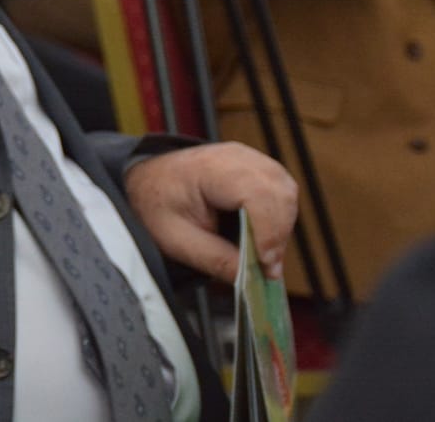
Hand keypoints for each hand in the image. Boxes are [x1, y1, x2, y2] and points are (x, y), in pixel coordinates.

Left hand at [124, 141, 297, 283]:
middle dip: (278, 233)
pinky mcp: (256, 165)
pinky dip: (279, 216)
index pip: (256, 193)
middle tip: (265, 266)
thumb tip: (254, 279)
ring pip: (286, 190)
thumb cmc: (159, 206)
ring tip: (261, 252)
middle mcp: (234, 156)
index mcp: (208, 169)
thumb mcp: (178, 241)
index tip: (265, 265)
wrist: (148, 181)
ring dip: (281, 226)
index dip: (269, 231)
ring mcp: (248, 156)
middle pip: (279, 191)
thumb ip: (217, 260)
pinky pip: (282, 189)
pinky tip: (262, 233)